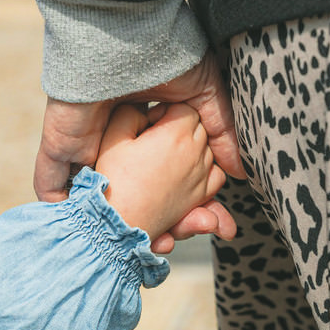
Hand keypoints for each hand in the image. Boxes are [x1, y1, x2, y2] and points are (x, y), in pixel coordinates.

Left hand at [33, 51, 244, 248]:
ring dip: (106, 221)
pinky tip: (76, 228)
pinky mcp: (60, 142)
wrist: (127, 36)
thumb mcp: (206, 96)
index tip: (194, 223)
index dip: (176, 202)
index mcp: (144, 128)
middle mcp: (114, 137)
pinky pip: (50, 180)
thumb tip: (238, 171)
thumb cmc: (169, 57)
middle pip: (126, 190)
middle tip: (165, 244)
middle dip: (143, 221)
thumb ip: (221, 132)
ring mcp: (85, 141)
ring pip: (92, 193)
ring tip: (127, 246)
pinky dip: (58, 204)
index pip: (158, 175)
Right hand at [95, 104, 225, 240]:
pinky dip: (206, 171)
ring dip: (191, 148)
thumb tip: (143, 108)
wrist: (117, 221)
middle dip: (178, 129)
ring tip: (164, 157)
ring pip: (208, 149)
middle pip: (199, 127)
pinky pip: (216, 175)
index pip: (184, 108)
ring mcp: (201, 176)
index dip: (164, 112)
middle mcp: (195, 154)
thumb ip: (130, 112)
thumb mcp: (114, 137)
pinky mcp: (201, 196)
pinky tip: (184, 172)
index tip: (147, 125)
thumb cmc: (113, 181)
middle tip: (152, 140)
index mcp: (177, 134)